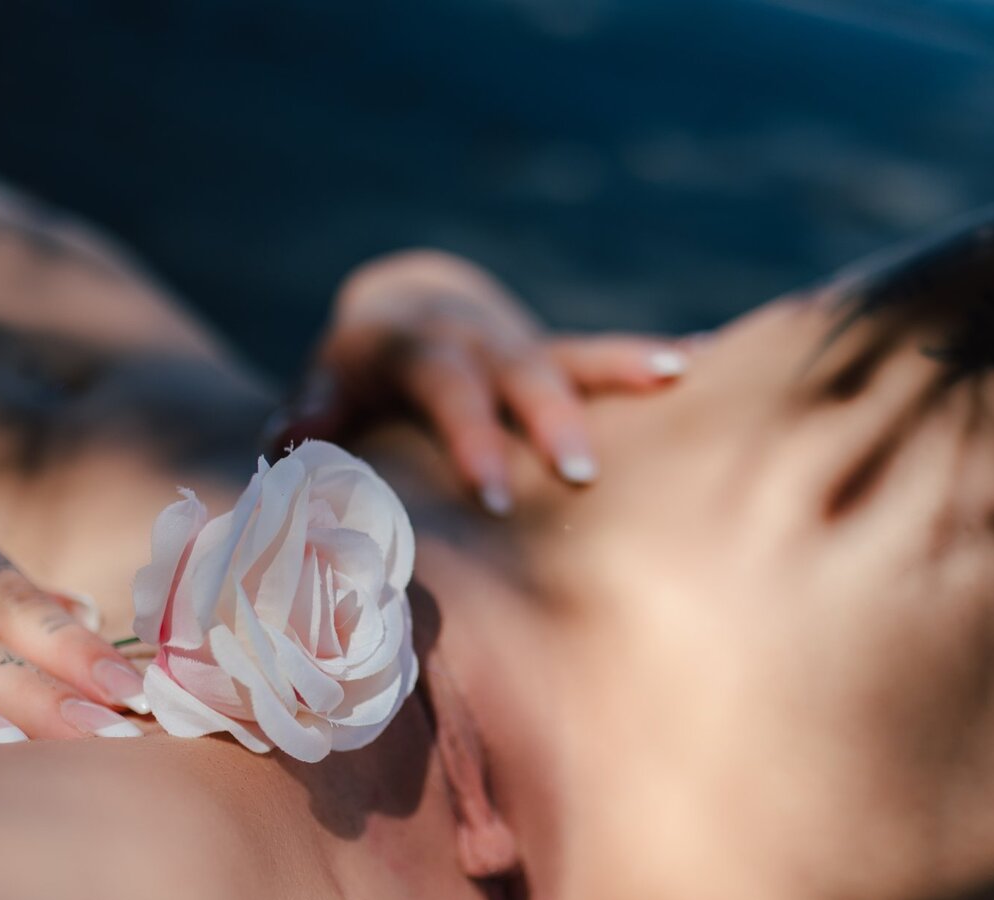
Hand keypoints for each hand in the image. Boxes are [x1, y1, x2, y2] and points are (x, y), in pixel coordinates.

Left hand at [270, 250, 688, 513]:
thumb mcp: (326, 388)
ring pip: (576, 353)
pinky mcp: (562, 352)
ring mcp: (525, 344)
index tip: (490, 496)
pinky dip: (655, 355)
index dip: (467, 439)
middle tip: (581, 473)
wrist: (405, 310)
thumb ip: (309, 417)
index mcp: (413, 351)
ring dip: (624, 367)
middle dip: (551, 420)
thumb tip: (280, 448)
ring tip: (676, 376)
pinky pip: (612, 352)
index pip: (443, 390)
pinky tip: (713, 357)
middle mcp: (475, 339)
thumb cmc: (359, 381)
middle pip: (518, 373)